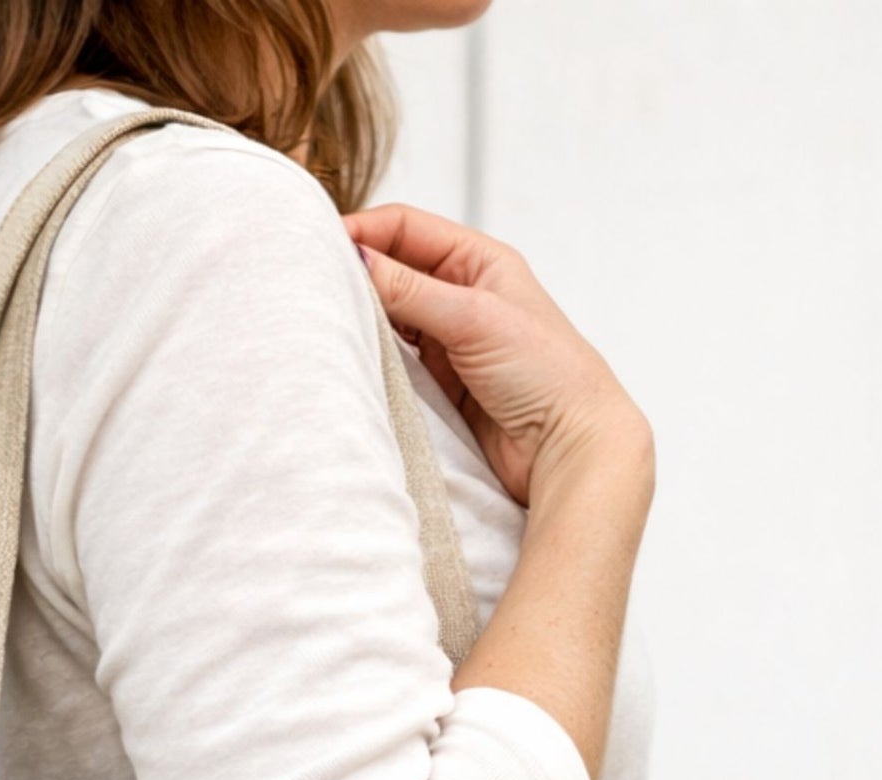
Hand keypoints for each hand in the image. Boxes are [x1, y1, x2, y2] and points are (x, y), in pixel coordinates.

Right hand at [344, 203, 653, 516]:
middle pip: (391, 271)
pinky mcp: (437, 385)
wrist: (568, 448)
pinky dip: (370, 359)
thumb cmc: (547, 374)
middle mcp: (461, 296)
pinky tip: (352, 361)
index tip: (320, 247)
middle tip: (313, 287)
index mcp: (479, 262)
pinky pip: (392, 362)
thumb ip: (410, 290)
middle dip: (354, 276)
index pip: (405, 229)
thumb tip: (356, 258)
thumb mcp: (473, 318)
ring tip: (327, 325)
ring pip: (386, 318)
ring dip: (360, 321)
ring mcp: (447, 342)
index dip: (362, 232)